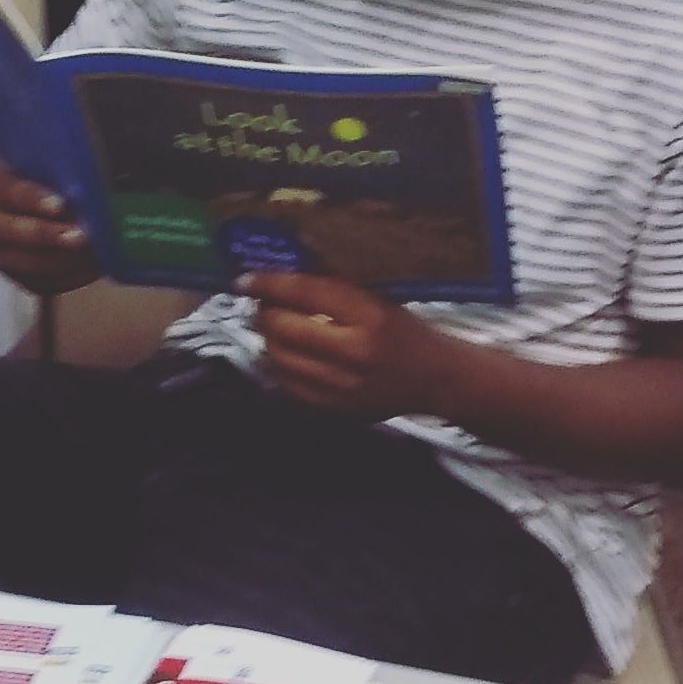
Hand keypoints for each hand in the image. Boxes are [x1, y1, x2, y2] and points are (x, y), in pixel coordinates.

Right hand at [0, 150, 100, 295]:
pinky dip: (69, 279)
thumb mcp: (29, 153)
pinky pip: (41, 284)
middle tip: (83, 236)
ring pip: (29, 265)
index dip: (36, 200)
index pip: (12, 194)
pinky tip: (94, 268)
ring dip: (66, 263)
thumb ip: (51, 160)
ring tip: (98, 255)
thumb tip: (85, 167)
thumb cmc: (22, 163)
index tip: (61, 205)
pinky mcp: (14, 272)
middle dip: (52, 238)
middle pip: (17, 235)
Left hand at [243, 272, 466, 418]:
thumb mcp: (378, 301)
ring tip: (273, 327)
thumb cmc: (407, 331)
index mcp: (370, 317)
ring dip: (267, 339)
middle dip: (265, 313)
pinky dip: (278, 366)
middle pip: (286, 329)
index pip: (307, 294)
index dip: (270, 284)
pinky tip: (284, 353)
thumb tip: (283, 274)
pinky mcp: (336, 409)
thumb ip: (334, 291)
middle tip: (264, 303)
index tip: (246, 279)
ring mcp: (344, 387)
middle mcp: (355, 353)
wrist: (436, 380)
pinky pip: (289, 386)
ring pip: (280, 359)